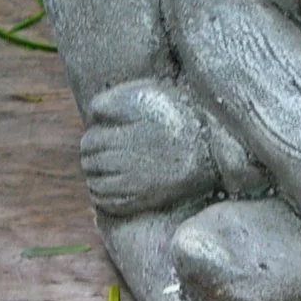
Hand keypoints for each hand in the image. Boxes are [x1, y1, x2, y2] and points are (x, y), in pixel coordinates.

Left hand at [80, 81, 213, 216]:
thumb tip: (91, 112)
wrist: (211, 149)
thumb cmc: (179, 117)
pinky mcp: (140, 201)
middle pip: (89, 163)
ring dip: (95, 175)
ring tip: (108, 166)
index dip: (94, 136)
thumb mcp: (146, 97)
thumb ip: (113, 102)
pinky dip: (102, 195)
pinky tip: (112, 184)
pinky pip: (106, 203)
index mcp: (124, 137)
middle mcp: (124, 164)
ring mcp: (132, 185)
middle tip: (106, 149)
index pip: (89, 142)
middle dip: (92, 155)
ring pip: (94, 185)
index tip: (105, 132)